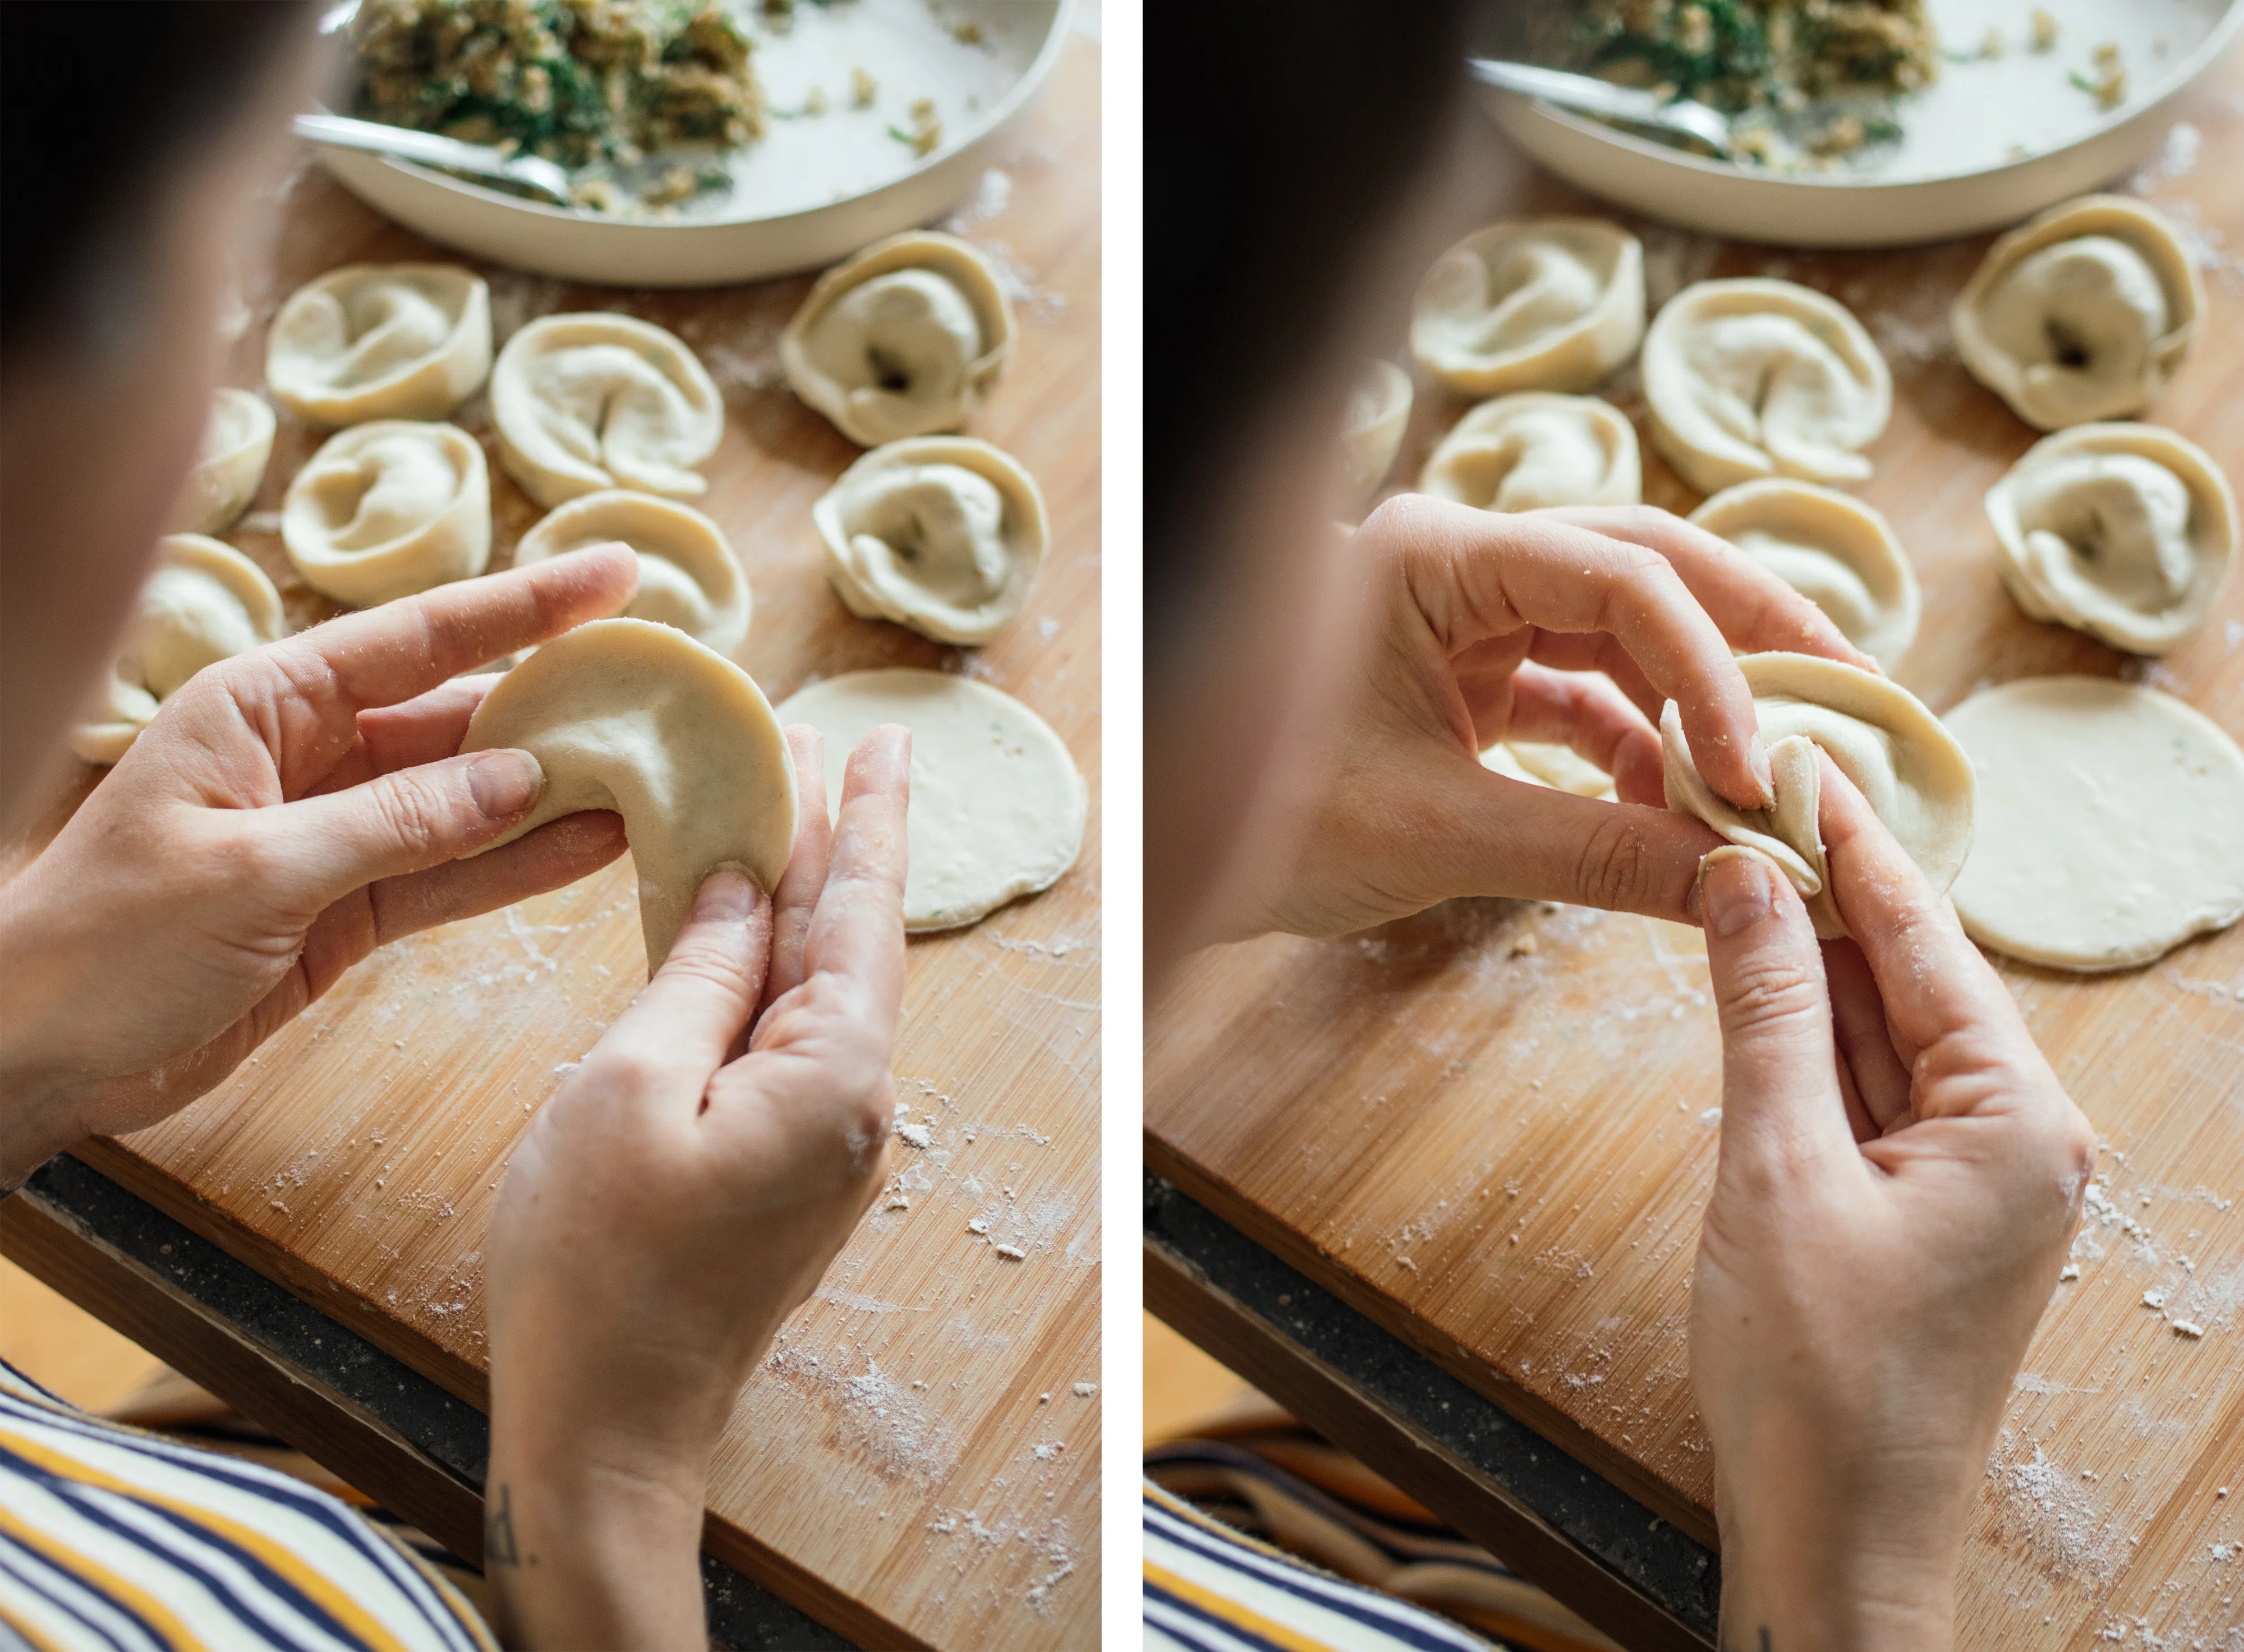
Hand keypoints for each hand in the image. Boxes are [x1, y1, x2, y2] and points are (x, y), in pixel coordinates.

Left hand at [0, 546, 638, 1184]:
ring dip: (556, 795)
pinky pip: (452, 875)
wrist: (35, 1057)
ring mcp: (332, 834)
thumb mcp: (254, 870)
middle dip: (557, 706)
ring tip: (655, 776)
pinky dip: (520, 865)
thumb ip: (396, 822)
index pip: (415, 638)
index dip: (523, 607)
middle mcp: (305, 755)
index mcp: (261, 705)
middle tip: (659, 694)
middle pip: (455, 717)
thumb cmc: (105, 943)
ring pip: (468, 801)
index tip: (616, 573)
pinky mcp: (345, 910)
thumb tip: (522, 777)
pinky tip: (596, 850)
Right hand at [480, 724, 908, 1651]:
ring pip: (824, 996)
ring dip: (799, 910)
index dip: (864, 816)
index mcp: (835, 1076)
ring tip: (781, 820)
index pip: (861, 912)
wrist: (608, 1428)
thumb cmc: (596, 1267)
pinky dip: (771, 980)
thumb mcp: (627, 1087)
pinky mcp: (794, 1174)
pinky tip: (743, 941)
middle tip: (822, 750)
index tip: (883, 737)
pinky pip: (795, 1047)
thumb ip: (696, 975)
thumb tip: (738, 889)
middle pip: (851, 946)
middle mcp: (860, 1108)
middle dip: (834, 846)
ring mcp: (833, 1147)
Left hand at [1226, 495, 1869, 939]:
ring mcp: (1465, 617)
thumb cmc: (1262, 816)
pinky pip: (1580, 695)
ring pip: (1620, 631)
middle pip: (1643, 568)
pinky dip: (1640, 751)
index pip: (1618, 577)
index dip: (1711, 669)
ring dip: (1702, 699)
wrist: (1169, 846)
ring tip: (1787, 766)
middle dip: (1749, 637)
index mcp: (1432, 558)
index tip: (1758, 770)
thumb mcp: (1437, 835)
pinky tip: (1692, 813)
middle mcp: (1458, 565)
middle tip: (1851, 700)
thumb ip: (1594, 852)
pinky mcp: (1466, 676)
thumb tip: (1738, 880)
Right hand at [1689, 757, 2094, 1648]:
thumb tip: (1746, 877)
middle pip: (1904, 974)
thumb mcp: (1776, 1169)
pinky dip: (1800, 1028)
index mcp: (2015, 1120)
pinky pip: (1860, 1086)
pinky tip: (1748, 966)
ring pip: (1875, 1027)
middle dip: (1818, 887)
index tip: (1793, 755)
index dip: (1850, 843)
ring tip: (1728, 856)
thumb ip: (1762, 1012)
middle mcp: (2013, 1134)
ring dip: (1801, 953)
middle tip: (1738, 792)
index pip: (1921, 939)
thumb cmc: (1820, 1378)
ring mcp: (1966, 1173)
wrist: (1836, 1537)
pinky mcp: (1916, 1204)